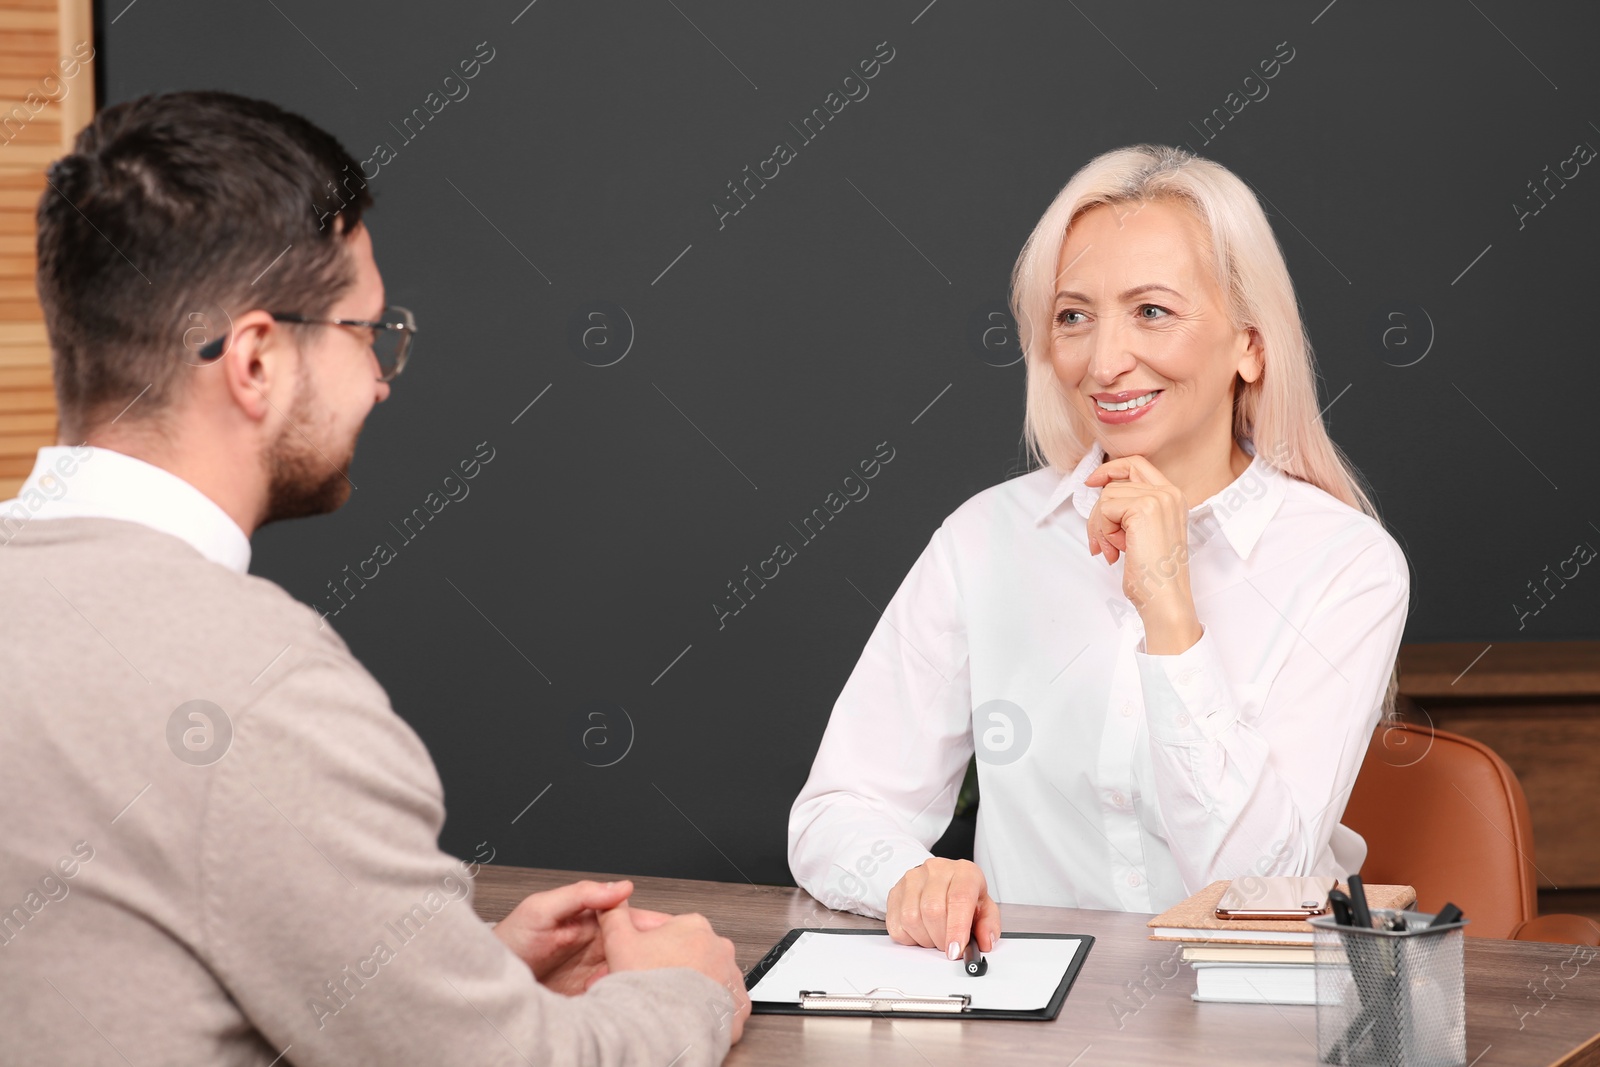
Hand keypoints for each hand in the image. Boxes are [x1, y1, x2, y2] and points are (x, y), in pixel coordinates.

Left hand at [492, 879, 666, 994]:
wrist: (490, 978)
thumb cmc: (511, 940)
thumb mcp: (542, 909)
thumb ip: (581, 894)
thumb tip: (621, 887)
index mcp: (593, 920)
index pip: (634, 919)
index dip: (654, 925)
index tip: (666, 934)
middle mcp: (598, 944)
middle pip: (638, 949)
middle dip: (651, 957)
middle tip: (655, 966)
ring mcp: (594, 971)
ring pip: (630, 972)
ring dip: (635, 979)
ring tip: (629, 983)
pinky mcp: (589, 995)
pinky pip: (615, 996)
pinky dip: (620, 998)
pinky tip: (613, 998)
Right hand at [598, 901, 749, 1044]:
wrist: (666, 1028)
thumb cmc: (648, 986)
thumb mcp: (619, 942)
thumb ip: (615, 917)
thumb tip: (610, 904)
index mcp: (694, 927)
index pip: (670, 933)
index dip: (648, 950)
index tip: (638, 964)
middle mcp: (719, 949)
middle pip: (689, 957)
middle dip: (669, 970)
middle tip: (649, 987)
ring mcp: (731, 978)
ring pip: (707, 981)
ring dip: (690, 991)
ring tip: (666, 1006)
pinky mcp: (738, 1007)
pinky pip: (722, 1008)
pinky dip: (707, 1013)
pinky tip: (688, 1018)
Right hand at [884, 858, 1000, 957]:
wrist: (940, 880)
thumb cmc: (963, 895)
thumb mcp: (984, 908)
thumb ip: (989, 925)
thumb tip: (985, 941)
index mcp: (964, 871)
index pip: (959, 899)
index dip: (957, 928)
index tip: (955, 950)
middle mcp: (937, 870)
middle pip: (933, 910)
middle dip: (941, 938)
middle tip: (948, 946)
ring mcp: (912, 878)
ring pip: (912, 918)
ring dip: (925, 939)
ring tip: (935, 936)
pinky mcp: (895, 892)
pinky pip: (896, 925)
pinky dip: (909, 938)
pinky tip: (921, 932)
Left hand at [1084, 454, 1202, 651]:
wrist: (1165, 598)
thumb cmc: (1153, 574)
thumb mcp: (1144, 532)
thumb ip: (1130, 509)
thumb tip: (1099, 492)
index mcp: (1173, 497)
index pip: (1137, 464)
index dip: (1110, 469)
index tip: (1091, 482)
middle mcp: (1169, 493)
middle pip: (1114, 485)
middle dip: (1100, 516)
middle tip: (1105, 545)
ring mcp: (1159, 499)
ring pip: (1106, 497)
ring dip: (1101, 527)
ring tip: (1115, 550)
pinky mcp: (1143, 509)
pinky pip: (1105, 509)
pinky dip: (1103, 531)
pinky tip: (1118, 551)